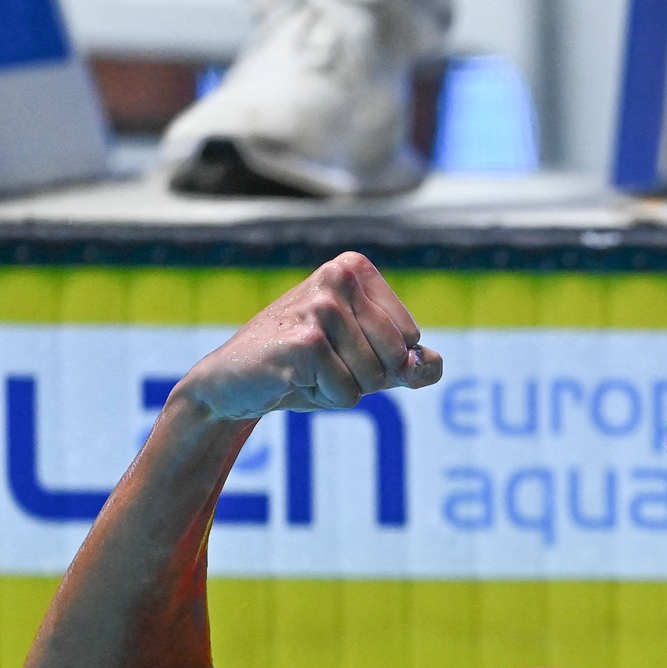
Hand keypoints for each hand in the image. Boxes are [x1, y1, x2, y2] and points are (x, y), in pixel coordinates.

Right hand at [179, 252, 443, 420]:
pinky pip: (348, 394)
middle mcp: (338, 276)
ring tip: (306, 371)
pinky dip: (324, 398)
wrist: (232, 383)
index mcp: (354, 268)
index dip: (381, 359)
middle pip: (397, 357)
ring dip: (342, 388)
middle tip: (321, 363)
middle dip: (366, 377)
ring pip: (374, 378)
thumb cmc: (302, 366)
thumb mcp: (361, 359)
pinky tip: (292, 380)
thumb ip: (407, 363)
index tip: (338, 348)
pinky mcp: (306, 341)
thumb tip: (434, 366)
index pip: (410, 337)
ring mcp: (321, 306)